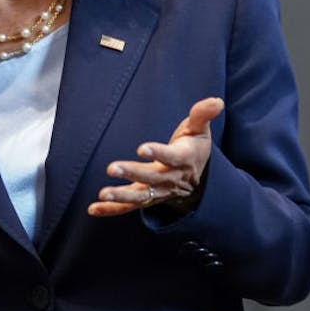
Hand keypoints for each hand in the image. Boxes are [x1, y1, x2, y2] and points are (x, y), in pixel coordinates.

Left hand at [88, 97, 223, 216]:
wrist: (199, 179)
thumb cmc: (193, 148)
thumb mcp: (199, 130)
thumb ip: (202, 115)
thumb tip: (216, 101)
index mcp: (182, 159)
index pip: (170, 157)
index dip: (157, 153)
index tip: (142, 148)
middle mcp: (169, 179)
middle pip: (150, 178)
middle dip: (131, 173)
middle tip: (111, 168)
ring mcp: (157, 192)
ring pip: (139, 197)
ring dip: (121, 196)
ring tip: (103, 194)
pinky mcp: (146, 199)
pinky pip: (129, 207)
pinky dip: (112, 209)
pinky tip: (94, 209)